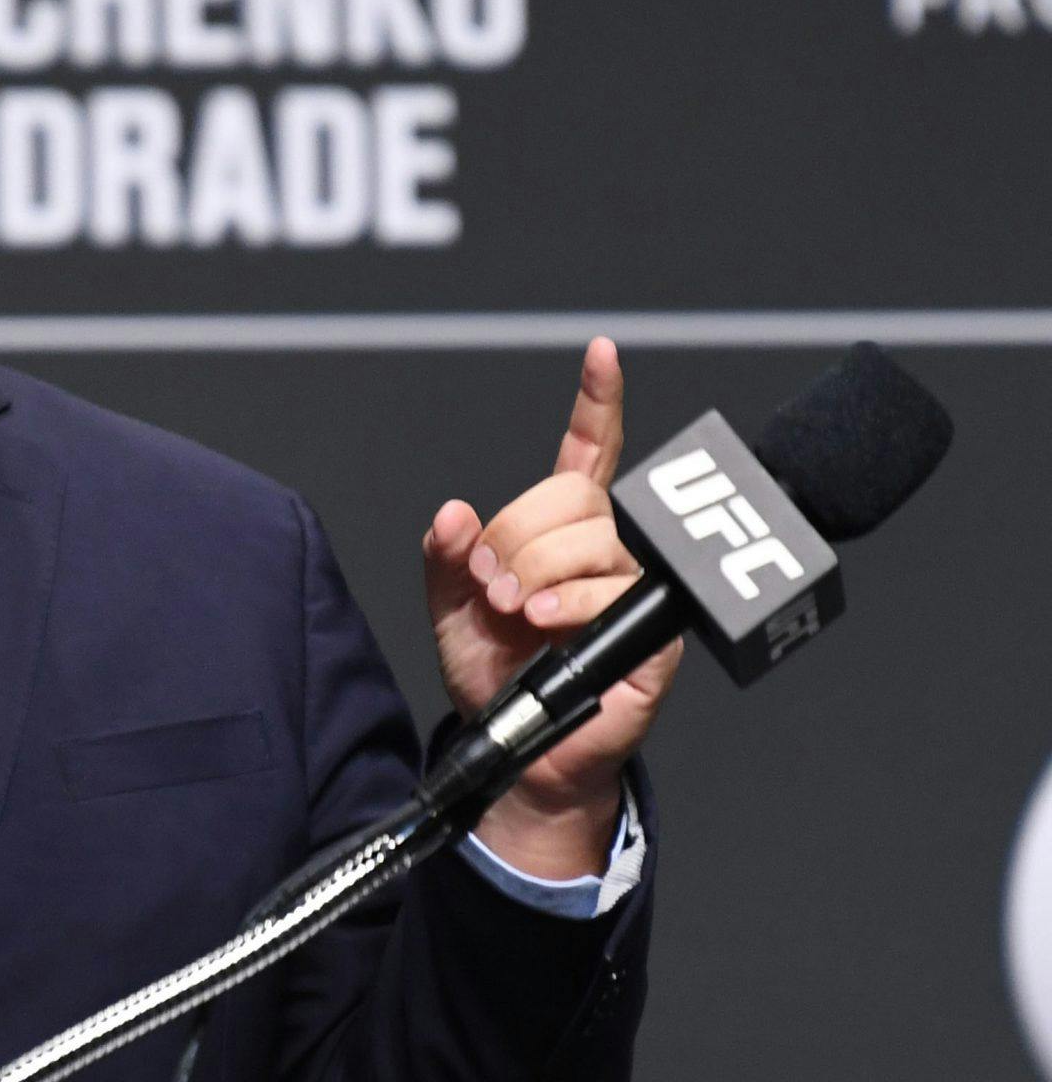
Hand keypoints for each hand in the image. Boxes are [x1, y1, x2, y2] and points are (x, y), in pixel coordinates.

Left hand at [419, 338, 682, 877]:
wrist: (519, 748)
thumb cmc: (495, 674)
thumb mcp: (450, 610)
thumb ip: (446, 558)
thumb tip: (454, 513)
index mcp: (560, 531)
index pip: (587, 453)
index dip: (596, 402)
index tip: (602, 354)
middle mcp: (604, 549)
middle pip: (570, 497)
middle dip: (516, 537)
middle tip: (492, 588)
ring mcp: (634, 587)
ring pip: (588, 539)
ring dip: (534, 572)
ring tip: (514, 614)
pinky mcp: (655, 630)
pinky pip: (611, 590)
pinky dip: (566, 603)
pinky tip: (542, 624)